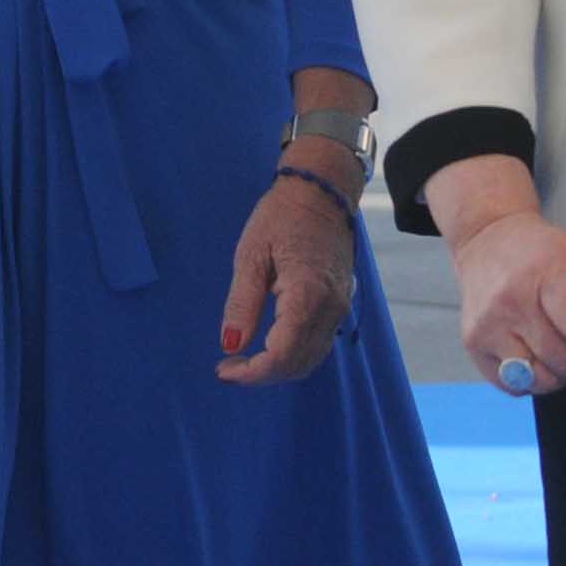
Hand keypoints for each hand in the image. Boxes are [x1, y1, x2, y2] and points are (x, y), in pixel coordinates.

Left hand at [218, 163, 360, 384]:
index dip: (253, 372)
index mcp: (307, 295)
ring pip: (313, 358)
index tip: (224, 370)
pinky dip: (295, 355)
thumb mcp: (251, 255)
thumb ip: (242, 303)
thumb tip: (231, 344)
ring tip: (245, 359)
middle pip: (299, 364)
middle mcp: (331, 308)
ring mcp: (341, 307)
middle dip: (263, 374)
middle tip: (229, 367)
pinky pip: (320, 343)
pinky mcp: (342, 303)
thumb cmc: (281, 216)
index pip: (282, 354)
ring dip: (279, 368)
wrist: (321, 191)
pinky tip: (270, 345)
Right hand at [438, 156, 565, 395]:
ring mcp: (488, 326)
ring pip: (539, 379)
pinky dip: (532, 382)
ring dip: (563, 378)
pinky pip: (512, 385)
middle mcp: (510, 302)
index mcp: (541, 274)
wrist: (484, 242)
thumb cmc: (531, 249)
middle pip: (563, 360)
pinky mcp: (474, 344)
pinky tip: (539, 360)